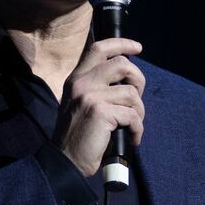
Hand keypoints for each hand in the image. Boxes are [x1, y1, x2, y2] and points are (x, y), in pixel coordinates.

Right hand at [54, 37, 144, 176]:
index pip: (99, 48)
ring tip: (132, 125)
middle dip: (138, 80)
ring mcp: (90, 96)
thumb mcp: (80, 104)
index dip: (121, 44)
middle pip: (122, 64)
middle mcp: (82, 83)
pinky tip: (132, 139)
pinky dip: (138, 129)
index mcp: (76, 79)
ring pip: (131, 93)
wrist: (65, 160)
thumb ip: (96, 88)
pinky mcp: (101, 112)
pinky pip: (133, 115)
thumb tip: (126, 81)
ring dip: (139, 112)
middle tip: (136, 100)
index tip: (137, 48)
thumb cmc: (77, 136)